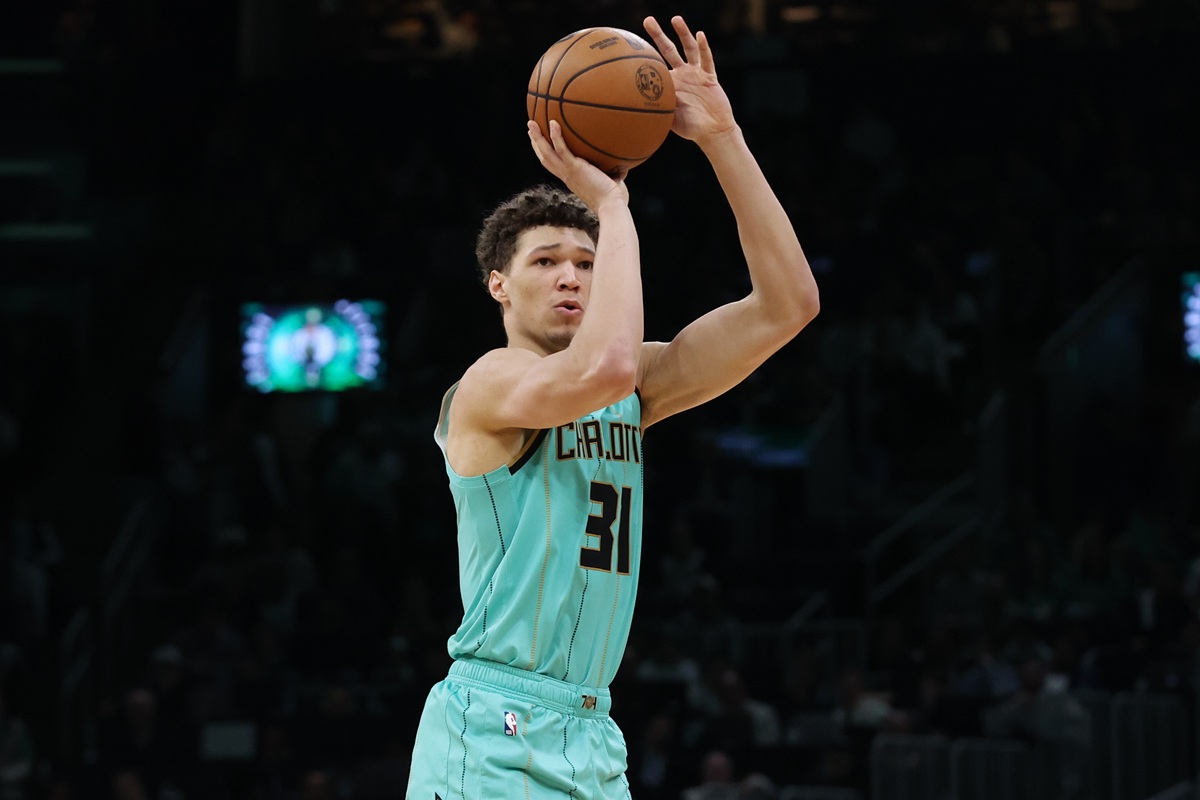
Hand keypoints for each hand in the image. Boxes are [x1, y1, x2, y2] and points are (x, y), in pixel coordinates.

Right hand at [527, 120, 628, 209]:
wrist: (612, 206)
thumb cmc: (614, 199)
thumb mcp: (612, 182)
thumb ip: (614, 172)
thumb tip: (624, 163)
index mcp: (571, 179)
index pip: (554, 165)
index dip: (545, 153)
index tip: (540, 142)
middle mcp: (566, 176)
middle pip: (545, 158)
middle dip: (536, 143)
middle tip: (530, 129)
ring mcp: (569, 172)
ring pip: (547, 153)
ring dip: (537, 138)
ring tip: (531, 122)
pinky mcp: (576, 168)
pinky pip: (562, 150)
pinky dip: (556, 136)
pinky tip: (554, 123)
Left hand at [643, 16, 736, 145]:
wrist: (712, 132)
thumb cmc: (690, 128)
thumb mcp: (668, 118)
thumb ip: (657, 109)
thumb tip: (638, 108)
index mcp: (670, 84)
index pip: (655, 65)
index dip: (646, 55)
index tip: (632, 43)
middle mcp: (682, 74)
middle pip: (669, 50)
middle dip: (658, 35)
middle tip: (647, 20)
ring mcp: (696, 73)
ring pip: (689, 49)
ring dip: (683, 33)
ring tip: (675, 19)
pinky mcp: (710, 77)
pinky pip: (706, 60)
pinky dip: (703, 47)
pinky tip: (699, 35)